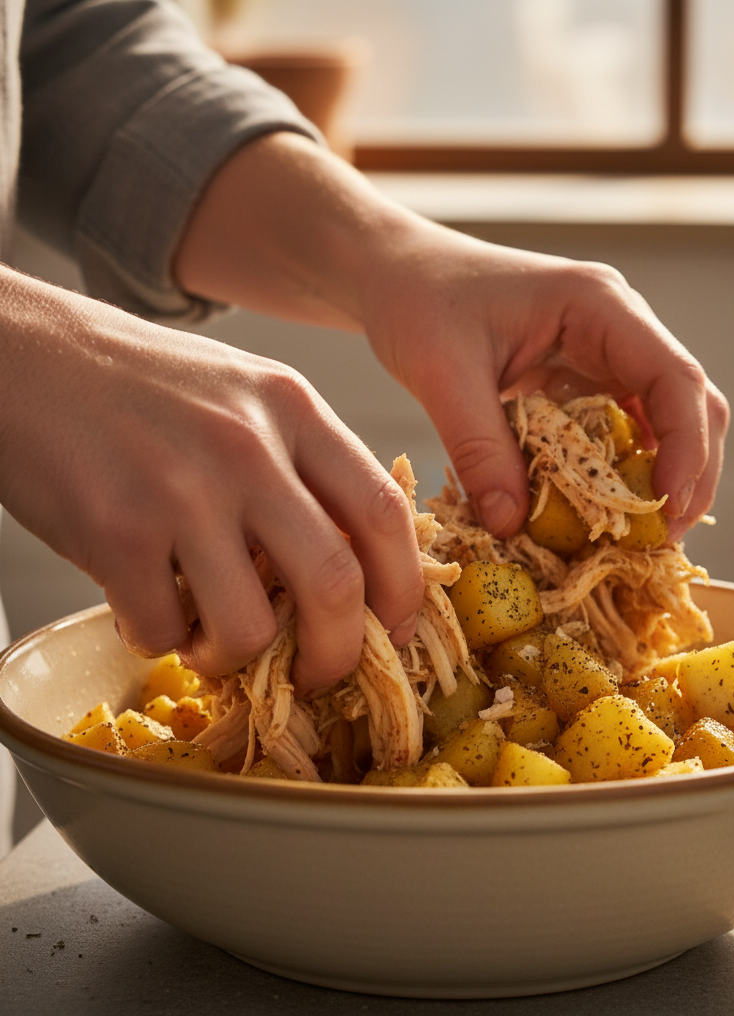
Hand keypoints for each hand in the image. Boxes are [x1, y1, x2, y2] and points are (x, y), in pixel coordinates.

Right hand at [0, 266, 422, 693]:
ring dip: (235, 657)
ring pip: (247, 627)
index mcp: (294, 410)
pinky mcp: (115, 531)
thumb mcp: (247, 394)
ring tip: (211, 638)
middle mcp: (248, 448)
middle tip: (319, 673)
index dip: (403, 587)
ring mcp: (182, 490)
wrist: (23, 353)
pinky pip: (161, 630)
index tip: (393, 627)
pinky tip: (146, 609)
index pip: (384, 513)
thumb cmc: (142, 382)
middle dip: (337, 653)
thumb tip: (355, 564)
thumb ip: (306, 464)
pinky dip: (160, 641)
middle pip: (335, 585)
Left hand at [358, 229, 729, 540]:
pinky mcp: (587, 378)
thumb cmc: (419, 302)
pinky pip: (625, 430)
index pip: (674, 376)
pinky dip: (624, 473)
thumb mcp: (442, 375)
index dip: (686, 445)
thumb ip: (479, 449)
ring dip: (663, 478)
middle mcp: (619, 325)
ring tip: (642, 537)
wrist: (399, 274)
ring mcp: (608, 352)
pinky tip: (604, 512)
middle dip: (690, 473)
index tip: (666, 505)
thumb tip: (511, 525)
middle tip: (664, 538)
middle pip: (691, 403)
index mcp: (599, 304)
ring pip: (667, 420)